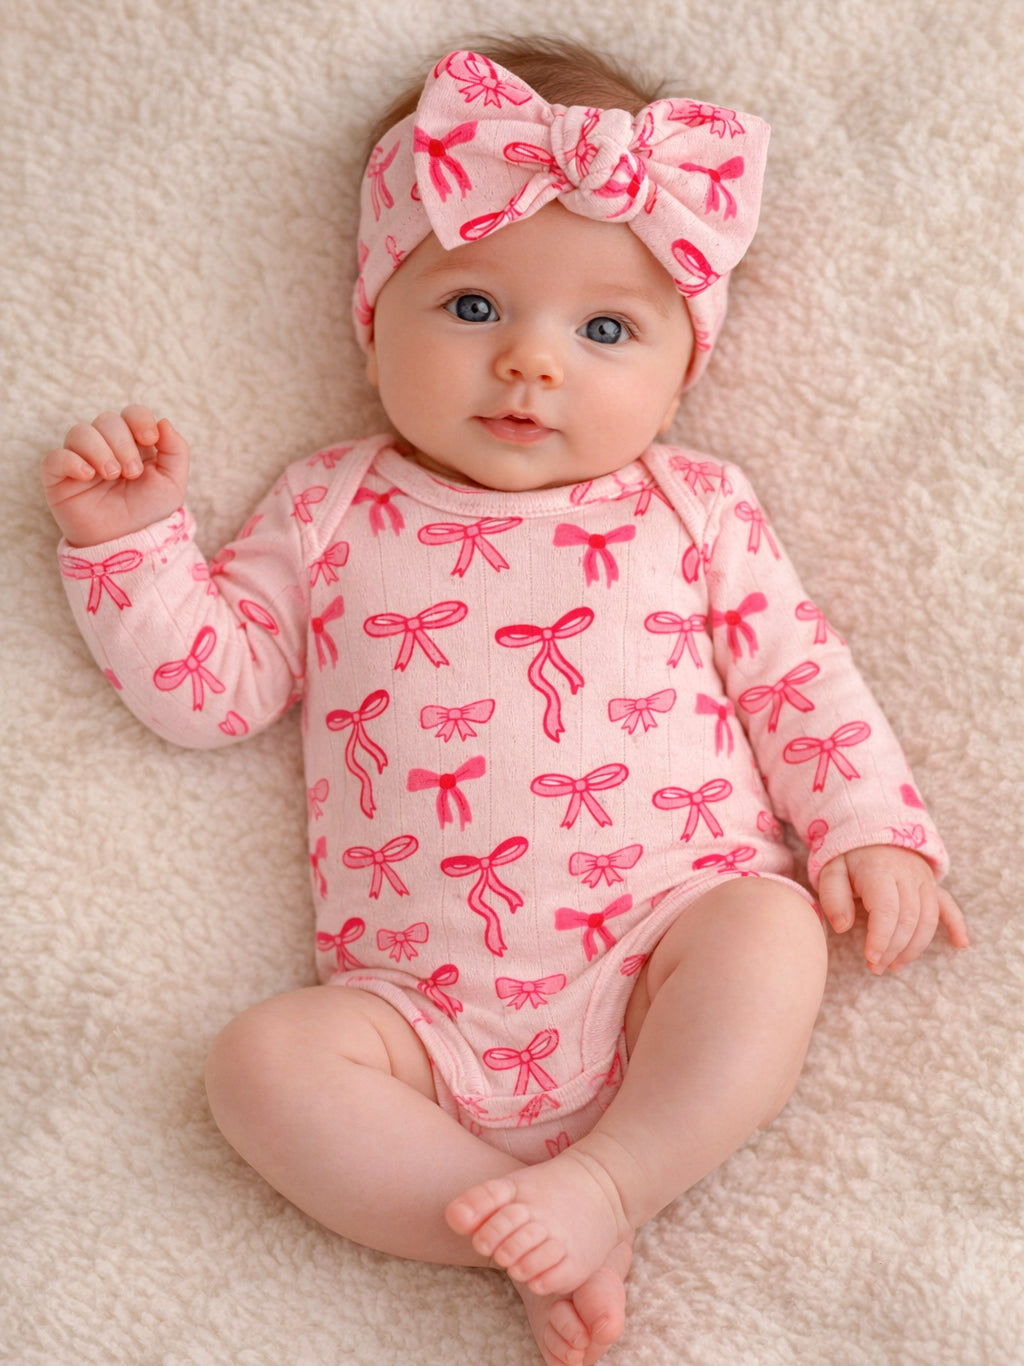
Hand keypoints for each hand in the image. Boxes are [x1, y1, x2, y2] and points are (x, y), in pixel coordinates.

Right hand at [41, 405, 189, 546]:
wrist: (127, 543)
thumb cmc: (148, 513)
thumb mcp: (172, 484)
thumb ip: (176, 451)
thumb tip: (163, 421)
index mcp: (132, 444)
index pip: (131, 414)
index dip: (139, 418)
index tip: (150, 439)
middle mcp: (104, 446)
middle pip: (106, 420)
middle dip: (122, 443)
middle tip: (131, 472)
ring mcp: (79, 459)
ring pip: (80, 432)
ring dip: (99, 450)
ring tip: (112, 475)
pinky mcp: (59, 477)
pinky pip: (55, 457)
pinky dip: (71, 461)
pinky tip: (88, 476)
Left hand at [818, 845, 968, 973]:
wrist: (872, 828)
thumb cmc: (848, 856)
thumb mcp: (830, 870)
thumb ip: (833, 897)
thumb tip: (842, 927)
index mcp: (880, 871)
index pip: (887, 910)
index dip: (881, 939)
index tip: (870, 959)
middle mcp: (907, 875)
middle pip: (909, 919)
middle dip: (893, 949)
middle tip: (876, 968)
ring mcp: (923, 880)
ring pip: (927, 919)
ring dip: (914, 948)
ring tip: (895, 966)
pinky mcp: (932, 885)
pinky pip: (948, 905)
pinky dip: (956, 925)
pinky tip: (960, 944)